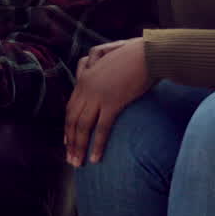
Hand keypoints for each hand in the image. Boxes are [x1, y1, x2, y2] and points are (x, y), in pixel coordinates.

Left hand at [64, 37, 151, 166]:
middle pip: (73, 118)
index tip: (66, 141)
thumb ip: (98, 67)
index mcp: (85, 77)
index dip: (68, 125)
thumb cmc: (134, 53)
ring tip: (78, 163)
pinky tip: (95, 158)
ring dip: (79, 146)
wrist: (148, 53)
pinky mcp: (113, 102)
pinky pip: (101, 128)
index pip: (71, 106)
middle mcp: (86, 87)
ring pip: (82, 126)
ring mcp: (98, 95)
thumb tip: (93, 70)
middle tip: (70, 158)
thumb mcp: (109, 58)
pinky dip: (97, 145)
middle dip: (70, 140)